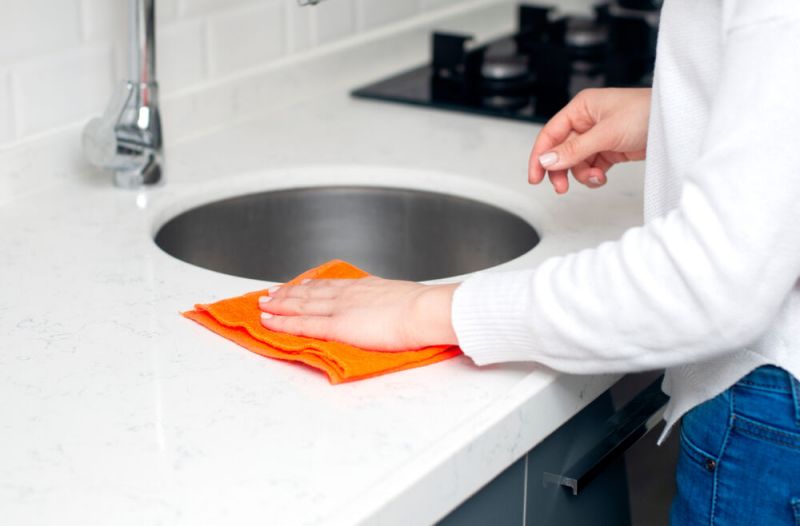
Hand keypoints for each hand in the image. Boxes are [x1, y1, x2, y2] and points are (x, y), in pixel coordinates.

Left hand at [258, 277, 458, 350]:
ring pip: (300, 304)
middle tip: (270, 294)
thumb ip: (390, 303)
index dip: (310, 285)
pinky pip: (302, 324)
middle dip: (287, 293)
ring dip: (279, 304)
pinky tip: (269, 321)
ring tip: (263, 305)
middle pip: (310, 292)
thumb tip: (393, 309)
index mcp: (365, 287)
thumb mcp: (403, 298)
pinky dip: (282, 322)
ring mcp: (340, 308)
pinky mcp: (337, 326)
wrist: (425, 311)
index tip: (298, 285)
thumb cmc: (423, 309)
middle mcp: (348, 294)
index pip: (330, 285)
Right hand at [530, 87, 650, 193]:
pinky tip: (604, 177)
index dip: (540, 156)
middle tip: (562, 188)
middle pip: (561, 150)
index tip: (535, 178)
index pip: (551, 133)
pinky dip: (595, 175)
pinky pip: (593, 166)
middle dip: (562, 170)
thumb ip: (574, 150)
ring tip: (597, 178)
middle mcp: (587, 121)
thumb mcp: (605, 134)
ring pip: (577, 162)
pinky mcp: (611, 149)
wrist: (677, 122)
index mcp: (581, 108)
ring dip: (583, 174)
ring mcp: (599, 136)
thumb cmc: (646, 114)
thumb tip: (546, 160)